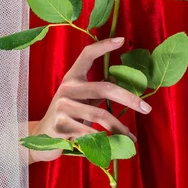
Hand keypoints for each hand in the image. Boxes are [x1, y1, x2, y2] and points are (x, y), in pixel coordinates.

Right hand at [28, 37, 151, 163]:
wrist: (41, 138)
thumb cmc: (67, 117)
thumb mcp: (79, 100)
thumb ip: (95, 92)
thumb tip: (117, 83)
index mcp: (72, 78)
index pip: (87, 55)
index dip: (103, 46)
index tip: (121, 40)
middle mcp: (67, 88)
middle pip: (105, 88)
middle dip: (129, 99)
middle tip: (147, 109)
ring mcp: (62, 106)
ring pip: (100, 115)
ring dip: (120, 128)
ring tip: (131, 137)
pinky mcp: (61, 125)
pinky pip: (90, 133)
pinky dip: (105, 142)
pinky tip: (113, 147)